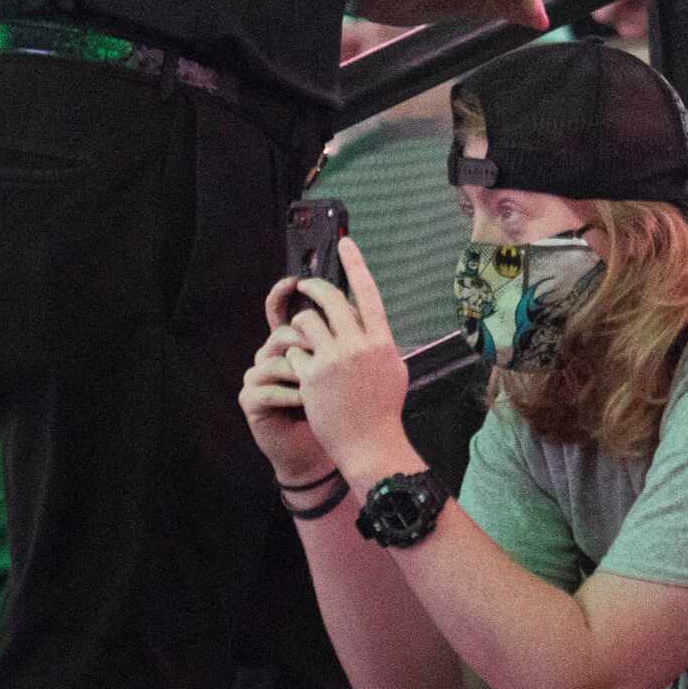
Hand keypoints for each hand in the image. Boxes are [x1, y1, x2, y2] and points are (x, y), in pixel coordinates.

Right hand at [240, 286, 339, 484]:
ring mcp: (258, 376)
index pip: (282, 311)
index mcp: (294, 344)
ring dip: (303, 372)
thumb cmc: (337, 408)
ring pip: (277, 359)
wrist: (323, 451)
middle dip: (305, 335)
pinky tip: (305, 402)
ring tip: (319, 384)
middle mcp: (272, 355)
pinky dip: (292, 395)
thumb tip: (363, 306)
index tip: (295, 281)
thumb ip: (349, 340)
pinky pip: (269, 389)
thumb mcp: (347, 370)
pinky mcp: (251, 400)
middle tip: (322, 345)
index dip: (281, 293)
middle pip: (283, 330)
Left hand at [283, 237, 415, 481]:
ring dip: (300, 324)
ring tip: (303, 336)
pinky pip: (294, 351)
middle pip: (329, 299)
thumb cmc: (383, 410)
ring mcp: (333, 360)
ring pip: (306, 322)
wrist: (369, 444)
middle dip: (313, 287)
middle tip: (304, 286)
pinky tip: (301, 371)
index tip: (345, 244)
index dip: (355, 265)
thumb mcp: (393, 370)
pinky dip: (295, 357)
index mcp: (381, 341)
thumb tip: (366, 320)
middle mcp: (358, 345)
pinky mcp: (311, 376)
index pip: (367, 293)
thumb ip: (378, 342)